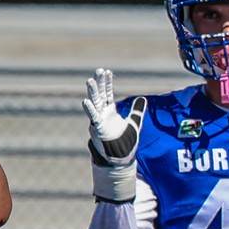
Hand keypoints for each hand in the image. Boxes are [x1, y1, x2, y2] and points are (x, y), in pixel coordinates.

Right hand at [84, 68, 145, 200]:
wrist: (121, 158)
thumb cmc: (125, 141)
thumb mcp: (134, 123)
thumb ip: (137, 111)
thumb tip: (142, 99)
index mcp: (110, 111)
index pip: (108, 93)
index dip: (107, 83)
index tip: (107, 71)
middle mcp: (103, 114)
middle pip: (100, 95)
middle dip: (99, 83)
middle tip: (99, 71)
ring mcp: (99, 121)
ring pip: (94, 103)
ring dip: (92, 92)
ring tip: (89, 80)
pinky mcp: (98, 129)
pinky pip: (93, 118)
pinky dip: (90, 110)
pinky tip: (86, 101)